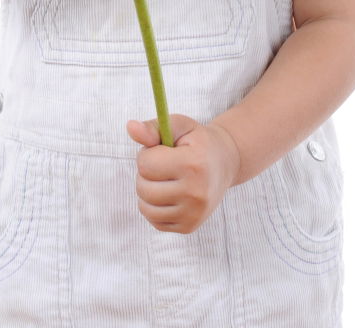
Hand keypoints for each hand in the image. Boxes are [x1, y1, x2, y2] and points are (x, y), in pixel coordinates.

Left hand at [126, 114, 240, 234]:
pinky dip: (154, 207)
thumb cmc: (196, 141)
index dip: (148, 154)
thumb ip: (153, 128)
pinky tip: (168, 194)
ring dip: (147, 191)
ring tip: (163, 179)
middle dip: (146, 173)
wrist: (224, 163)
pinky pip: (155, 220)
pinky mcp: (189, 227)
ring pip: (145, 208)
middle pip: (143, 188)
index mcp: (193, 164)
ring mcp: (194, 214)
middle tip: (163, 165)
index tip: (162, 150)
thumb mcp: (178, 126)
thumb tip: (130, 126)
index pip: (146, 165)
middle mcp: (196, 193)